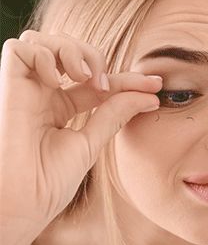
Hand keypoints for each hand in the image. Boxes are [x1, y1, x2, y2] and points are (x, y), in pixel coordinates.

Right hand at [0, 30, 161, 232]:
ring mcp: (24, 90)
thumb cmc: (49, 183)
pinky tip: (59, 82)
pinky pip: (19, 48)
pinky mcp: (7, 88)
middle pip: (68, 50)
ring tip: (85, 79)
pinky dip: (45, 54)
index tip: (155, 85)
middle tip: (106, 86)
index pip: (97, 81)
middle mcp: (41, 96)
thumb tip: (149, 96)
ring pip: (42, 41)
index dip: (127, 78)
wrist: (24, 203)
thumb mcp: (91, 143)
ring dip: (71, 50)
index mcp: (60, 109)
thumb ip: (115, 114)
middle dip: (95, 56)